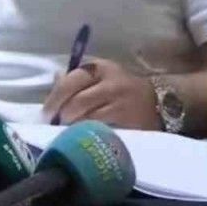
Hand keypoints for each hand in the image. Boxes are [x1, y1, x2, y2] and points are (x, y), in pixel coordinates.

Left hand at [41, 58, 159, 129]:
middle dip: (62, 115)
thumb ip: (76, 78)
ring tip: (68, 132)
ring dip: (73, 126)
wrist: (161, 102)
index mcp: (100, 68)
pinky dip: (90, 133)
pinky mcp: (130, 122)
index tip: (46, 113)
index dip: (54, 98)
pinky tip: (85, 137)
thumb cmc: (122, 89)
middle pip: (77, 101)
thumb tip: (53, 80)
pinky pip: (102, 130)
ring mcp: (122, 103)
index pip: (70, 81)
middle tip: (55, 125)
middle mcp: (112, 83)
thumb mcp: (101, 77)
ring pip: (88, 117)